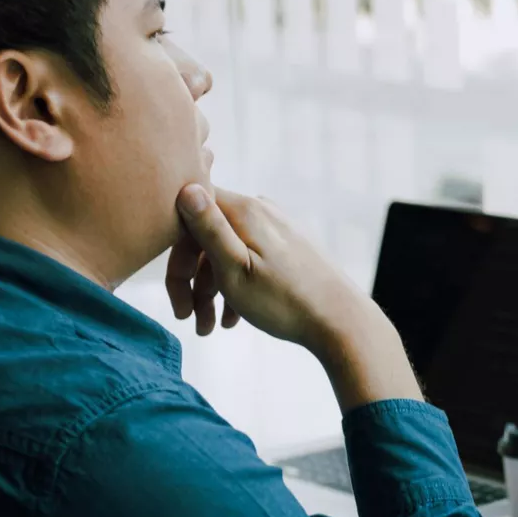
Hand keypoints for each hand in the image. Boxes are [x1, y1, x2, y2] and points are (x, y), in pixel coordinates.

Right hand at [166, 184, 423, 407]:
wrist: (341, 320)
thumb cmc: (284, 300)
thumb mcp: (235, 269)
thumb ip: (209, 228)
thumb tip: (185, 186)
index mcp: (245, 210)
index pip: (188, 213)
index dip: (176, 253)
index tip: (177, 290)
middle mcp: (261, 210)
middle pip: (206, 237)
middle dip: (191, 280)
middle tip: (186, 318)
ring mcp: (277, 228)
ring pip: (227, 253)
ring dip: (211, 291)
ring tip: (208, 329)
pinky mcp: (288, 247)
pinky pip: (249, 260)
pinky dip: (234, 287)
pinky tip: (231, 320)